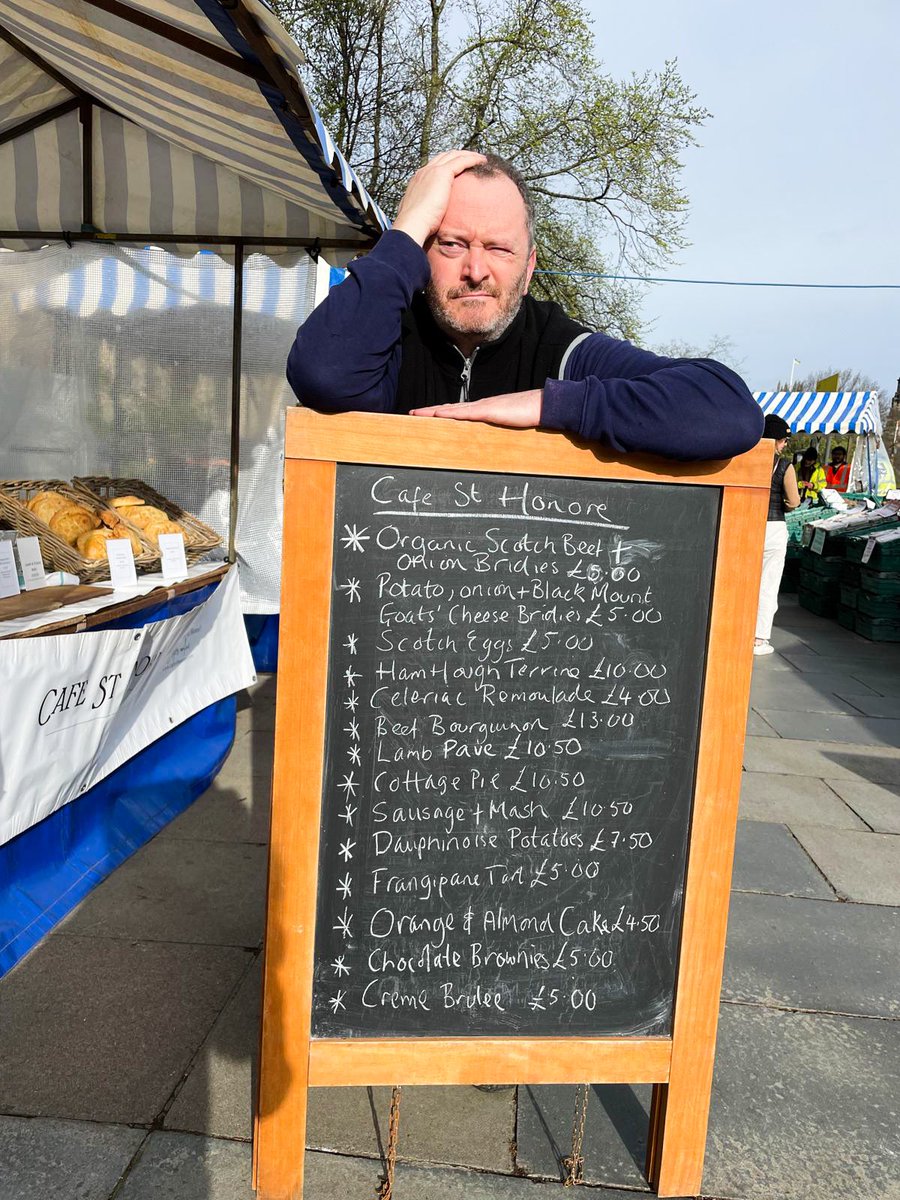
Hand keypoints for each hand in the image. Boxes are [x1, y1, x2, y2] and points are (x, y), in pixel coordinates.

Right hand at [393, 150, 486, 245]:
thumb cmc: (416, 225)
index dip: (448, 163)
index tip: (459, 167)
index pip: (435, 165)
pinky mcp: (442, 173)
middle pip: (444, 156)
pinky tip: (481, 161)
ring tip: (480, 159)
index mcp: (418, 180)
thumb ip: (423, 211)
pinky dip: (472, 159)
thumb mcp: (419, 214)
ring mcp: (432, 170)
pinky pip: (461, 161)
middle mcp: (424, 171)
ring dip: (468, 155)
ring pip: (454, 155)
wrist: (412, 223)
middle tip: (472, 158)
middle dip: (459, 155)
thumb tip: (427, 219)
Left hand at [411, 390, 542, 427]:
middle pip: (449, 408)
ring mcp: (483, 407)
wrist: (544, 405)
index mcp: (484, 410)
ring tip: (416, 414)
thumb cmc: (531, 415)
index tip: (426, 416)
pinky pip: (464, 413)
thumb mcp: (510, 425)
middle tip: (412, 414)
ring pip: (452, 409)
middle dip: (430, 412)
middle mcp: (480, 406)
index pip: (458, 411)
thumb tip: (492, 443)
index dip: (441, 413)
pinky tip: (437, 415)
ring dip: (433, 412)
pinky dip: (449, 414)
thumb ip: (499, 429)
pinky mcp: (488, 411)